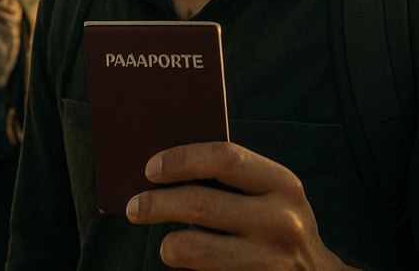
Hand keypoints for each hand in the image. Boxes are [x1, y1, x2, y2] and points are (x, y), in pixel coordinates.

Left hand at [125, 142, 350, 270]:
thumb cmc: (279, 226)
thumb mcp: (272, 195)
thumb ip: (233, 178)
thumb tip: (164, 167)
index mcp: (283, 184)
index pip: (224, 158)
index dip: (181, 159)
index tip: (151, 168)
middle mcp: (281, 221)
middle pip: (198, 204)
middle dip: (155, 204)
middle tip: (135, 207)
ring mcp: (270, 261)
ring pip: (189, 248)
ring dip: (167, 245)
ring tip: (166, 243)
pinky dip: (187, 270)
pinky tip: (190, 266)